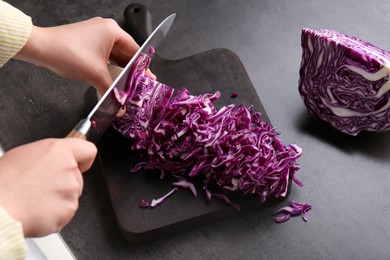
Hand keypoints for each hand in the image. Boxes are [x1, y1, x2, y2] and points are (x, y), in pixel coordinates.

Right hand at [0, 138, 96, 236]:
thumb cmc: (3, 183)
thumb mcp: (23, 155)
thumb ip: (48, 156)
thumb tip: (52, 161)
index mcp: (58, 151)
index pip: (87, 150)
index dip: (84, 158)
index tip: (81, 164)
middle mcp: (69, 169)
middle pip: (77, 177)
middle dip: (63, 183)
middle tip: (40, 187)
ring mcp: (71, 191)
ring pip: (70, 195)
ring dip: (58, 199)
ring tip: (34, 199)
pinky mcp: (68, 210)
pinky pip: (64, 212)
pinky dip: (54, 214)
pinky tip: (37, 211)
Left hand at [15, 17, 154, 94]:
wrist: (40, 48)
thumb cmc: (67, 53)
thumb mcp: (95, 74)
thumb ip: (112, 91)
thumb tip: (120, 105)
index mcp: (113, 31)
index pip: (136, 51)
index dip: (143, 68)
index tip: (147, 80)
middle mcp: (106, 30)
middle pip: (126, 54)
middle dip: (130, 72)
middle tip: (137, 86)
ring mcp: (96, 35)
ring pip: (114, 57)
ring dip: (118, 72)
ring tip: (125, 86)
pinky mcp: (87, 42)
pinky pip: (104, 57)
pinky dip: (107, 69)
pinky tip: (110, 81)